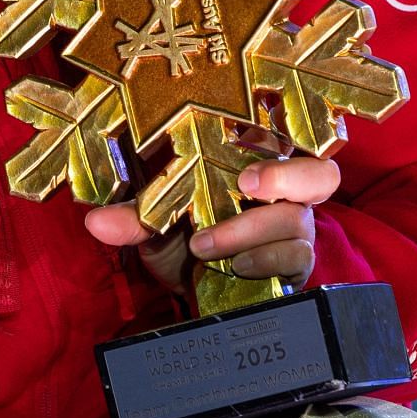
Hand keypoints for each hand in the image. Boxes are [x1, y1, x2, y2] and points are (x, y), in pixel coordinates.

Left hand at [83, 156, 341, 291]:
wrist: (193, 286)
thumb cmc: (179, 236)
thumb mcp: (152, 223)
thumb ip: (131, 218)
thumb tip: (96, 222)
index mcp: (252, 161)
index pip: (287, 132)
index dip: (281, 130)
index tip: (251, 145)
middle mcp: (283, 191)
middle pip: (320, 173)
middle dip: (289, 175)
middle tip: (248, 185)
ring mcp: (294, 227)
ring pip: (296, 220)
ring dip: (248, 232)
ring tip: (204, 246)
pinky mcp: (296, 263)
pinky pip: (296, 258)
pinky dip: (261, 261)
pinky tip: (233, 266)